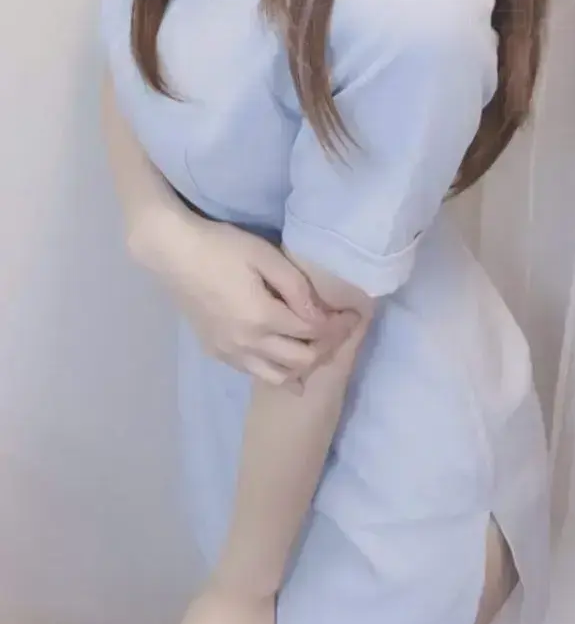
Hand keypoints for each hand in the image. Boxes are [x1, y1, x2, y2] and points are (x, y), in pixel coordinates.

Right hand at [131, 203, 358, 386]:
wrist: (172, 254)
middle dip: (326, 347)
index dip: (337, 326)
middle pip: (300, 361)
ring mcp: (229, 352)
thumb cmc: (221, 247)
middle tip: (338, 330)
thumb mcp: (264, 256)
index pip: (312, 333)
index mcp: (262, 318)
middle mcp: (247, 344)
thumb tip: (321, 313)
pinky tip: (283, 357)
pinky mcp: (215, 352)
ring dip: (301, 366)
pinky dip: (275, 369)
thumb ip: (296, 287)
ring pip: (276, 376)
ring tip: (314, 345)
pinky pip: (253, 372)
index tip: (352, 316)